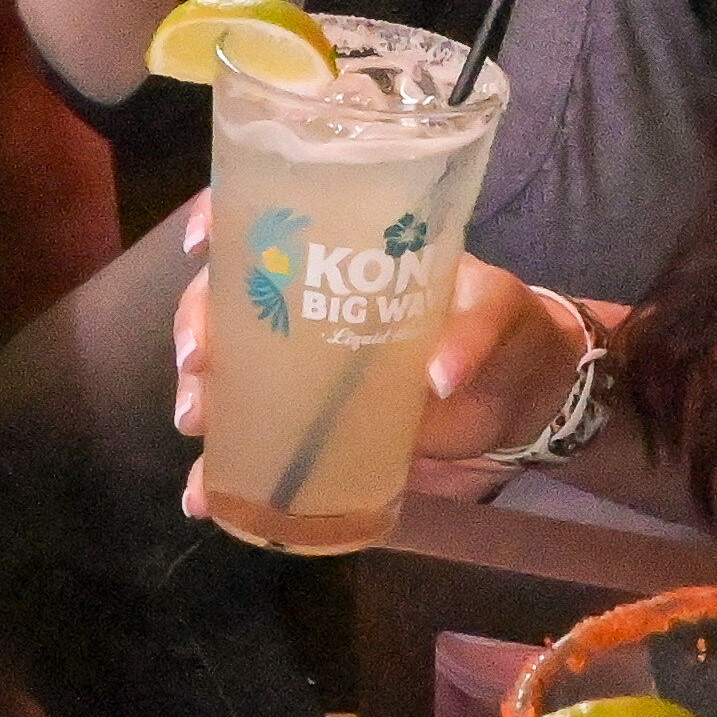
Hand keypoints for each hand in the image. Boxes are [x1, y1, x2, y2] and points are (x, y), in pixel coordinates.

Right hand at [173, 230, 595, 530]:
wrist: (521, 396)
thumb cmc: (506, 329)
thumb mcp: (498, 314)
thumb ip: (475, 333)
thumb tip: (440, 376)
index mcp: (350, 255)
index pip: (274, 222)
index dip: (226, 221)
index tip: (202, 243)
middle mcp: (313, 305)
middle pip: (231, 301)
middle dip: (199, 326)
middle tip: (199, 364)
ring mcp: (310, 369)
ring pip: (231, 372)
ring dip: (202, 396)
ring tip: (196, 425)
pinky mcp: (317, 426)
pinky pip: (258, 444)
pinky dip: (222, 472)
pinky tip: (200, 496)